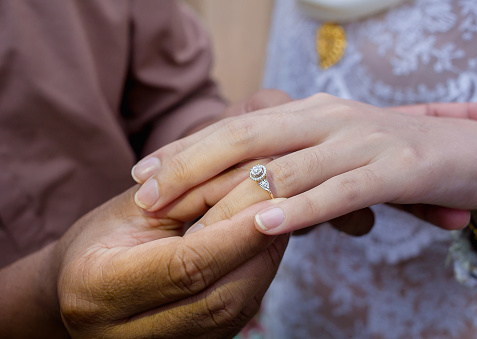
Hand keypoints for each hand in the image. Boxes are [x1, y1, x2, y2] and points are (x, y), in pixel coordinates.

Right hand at [53, 181, 287, 337]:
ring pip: (236, 310)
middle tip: (287, 204)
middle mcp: (130, 335)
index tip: (273, 201)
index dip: (236, 235)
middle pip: (220, 297)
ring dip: (266, 260)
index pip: (186, 266)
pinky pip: (237, 314)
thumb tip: (252, 180)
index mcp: (101, 290)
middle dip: (261, 248)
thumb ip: (189, 195)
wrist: (80, 287)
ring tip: (279, 218)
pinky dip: (258, 275)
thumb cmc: (102, 240)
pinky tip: (264, 244)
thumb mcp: (133, 208)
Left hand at [130, 94, 476, 235]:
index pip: (233, 127)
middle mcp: (326, 118)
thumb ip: (287, 167)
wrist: (462, 150)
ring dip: (231, 194)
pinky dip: (300, 208)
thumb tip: (241, 198)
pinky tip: (263, 226)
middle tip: (146, 196)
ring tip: (186, 220)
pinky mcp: (393, 168)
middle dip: (190, 166)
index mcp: (305, 114)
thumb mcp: (327, 154)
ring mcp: (359, 141)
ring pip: (286, 164)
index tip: (143, 173)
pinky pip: (339, 189)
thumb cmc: (383, 156)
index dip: (185, 149)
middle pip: (246, 137)